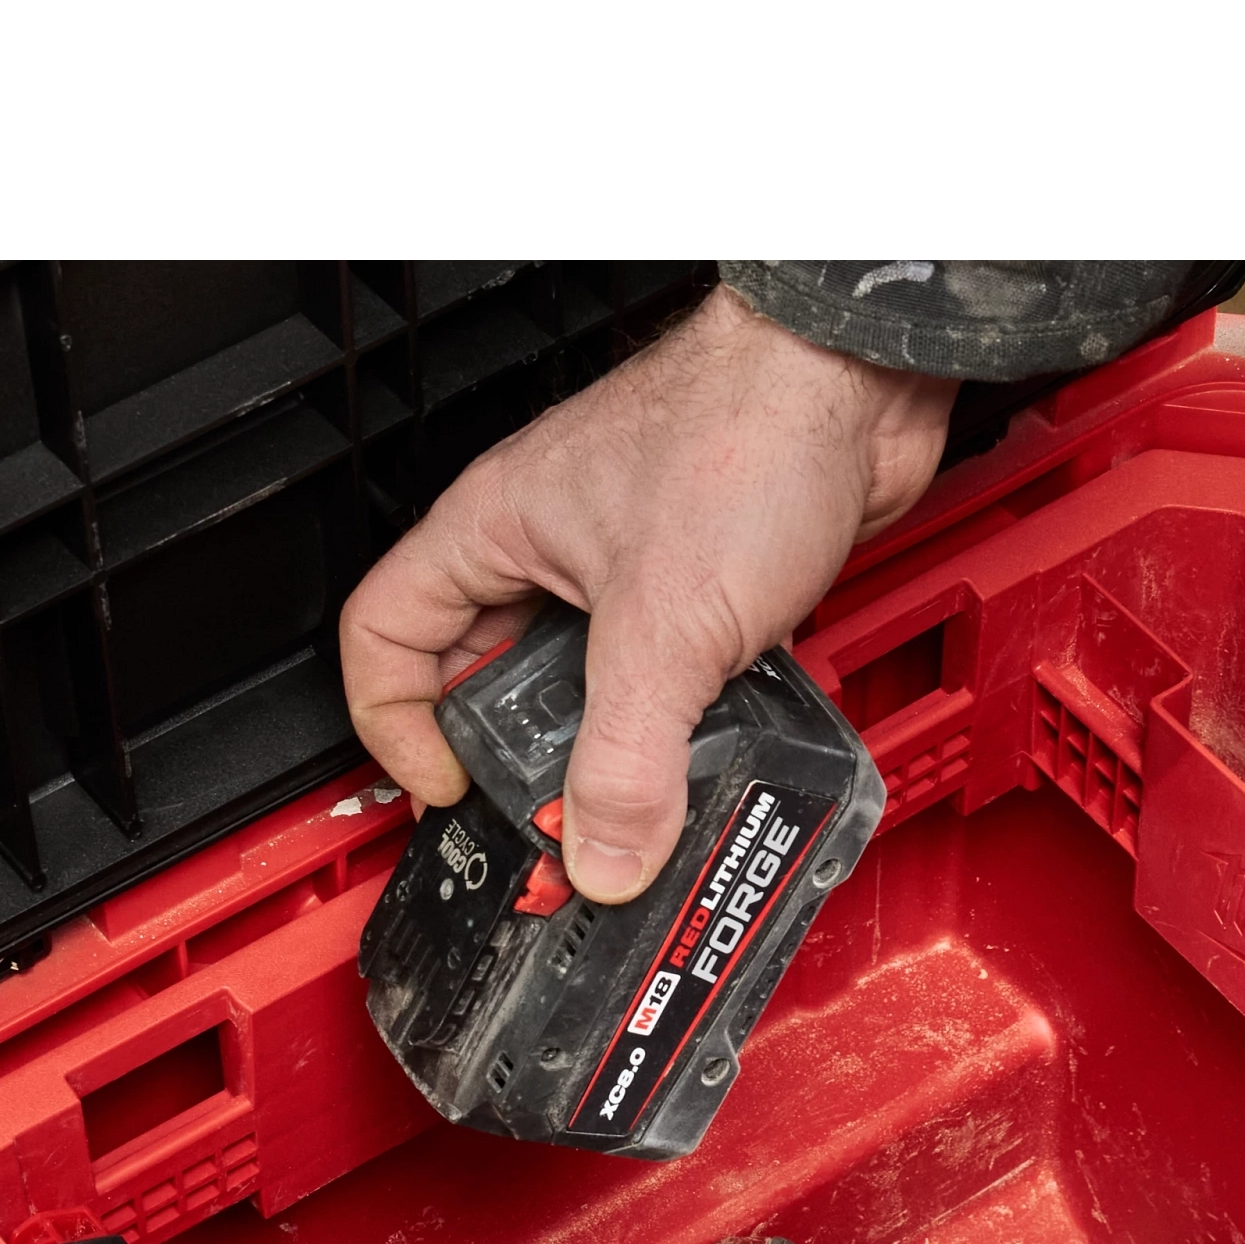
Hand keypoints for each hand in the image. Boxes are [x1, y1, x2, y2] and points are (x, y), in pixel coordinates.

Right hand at [340, 288, 955, 903]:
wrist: (858, 385)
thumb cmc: (747, 432)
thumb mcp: (666, 625)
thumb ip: (629, 758)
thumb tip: (605, 857)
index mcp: (493, 532)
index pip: (386, 640)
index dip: (396, 730)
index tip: (446, 795)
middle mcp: (547, 550)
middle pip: (487, 683)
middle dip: (516, 764)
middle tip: (549, 829)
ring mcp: (624, 570)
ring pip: (585, 692)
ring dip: (609, 757)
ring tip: (634, 814)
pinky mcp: (700, 589)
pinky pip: (665, 683)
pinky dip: (679, 732)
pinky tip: (705, 766)